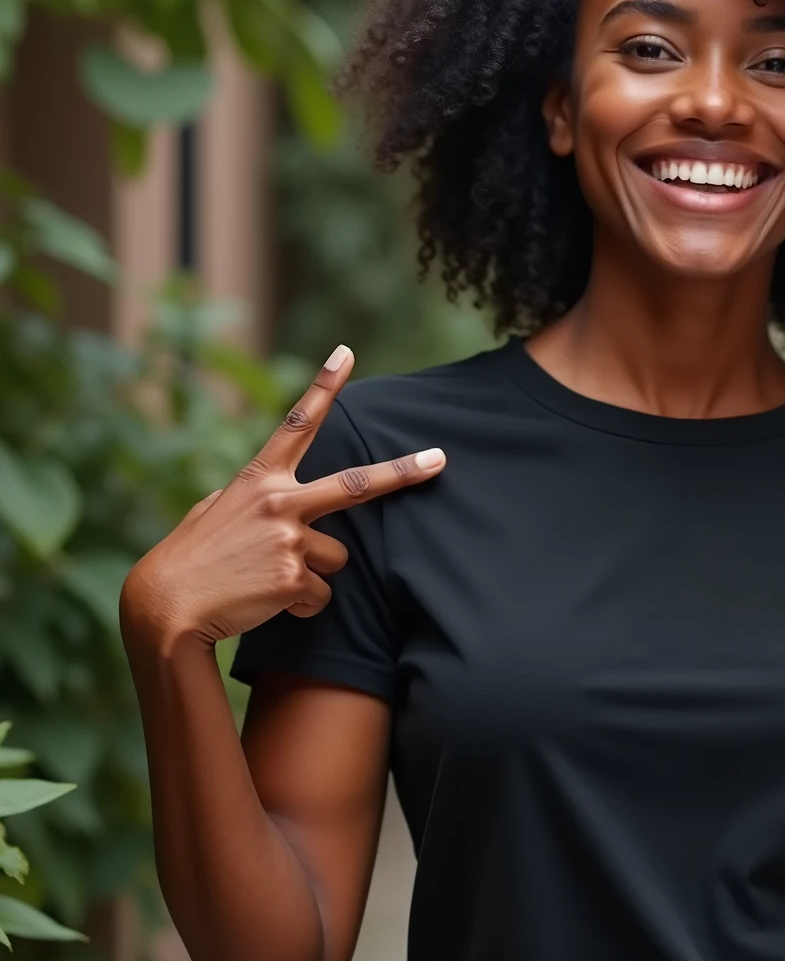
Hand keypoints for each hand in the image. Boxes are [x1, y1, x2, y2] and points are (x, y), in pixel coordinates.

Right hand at [120, 345, 444, 649]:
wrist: (168, 606)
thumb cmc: (192, 557)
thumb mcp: (217, 511)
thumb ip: (256, 498)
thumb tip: (282, 505)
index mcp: (259, 479)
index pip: (296, 423)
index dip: (323, 387)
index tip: (347, 354)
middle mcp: (280, 502)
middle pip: (357, 485)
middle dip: (403, 472)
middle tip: (440, 458)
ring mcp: (290, 539)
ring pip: (336, 557)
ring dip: (312, 572)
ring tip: (267, 577)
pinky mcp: (295, 578)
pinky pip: (321, 595)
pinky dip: (302, 605)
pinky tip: (266, 600)